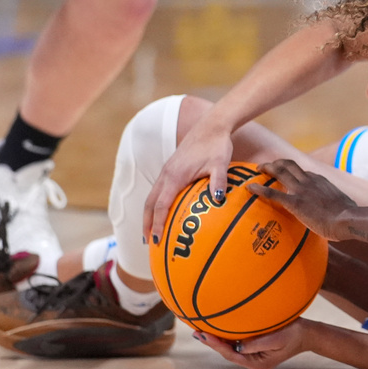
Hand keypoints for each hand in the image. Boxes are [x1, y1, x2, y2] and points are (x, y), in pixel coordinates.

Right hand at [143, 117, 233, 244]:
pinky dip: (156, 203)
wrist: (212, 126)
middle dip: (147, 223)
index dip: (157, 224)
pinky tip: (164, 211)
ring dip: (149, 214)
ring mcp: (167, 171)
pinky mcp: (171, 168)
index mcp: (175, 176)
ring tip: (151, 231)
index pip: (161, 205)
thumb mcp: (221, 164)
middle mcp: (166, 174)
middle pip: (150, 203)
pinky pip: (159, 190)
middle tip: (149, 242)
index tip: (156, 240)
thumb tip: (219, 198)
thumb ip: (219, 181)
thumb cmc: (217, 145)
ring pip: (152, 196)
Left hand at [194, 321, 306, 368]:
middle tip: (196, 332)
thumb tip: (237, 345)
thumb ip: (256, 343)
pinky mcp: (255, 347)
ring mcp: (253, 356)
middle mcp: (252, 362)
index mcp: (256, 364)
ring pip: (230, 348)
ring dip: (217, 339)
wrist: (307, 334)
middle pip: (227, 353)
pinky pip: (237, 342)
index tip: (203, 335)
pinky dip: (227, 335)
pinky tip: (219, 327)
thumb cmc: (294, 334)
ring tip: (201, 330)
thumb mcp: (276, 339)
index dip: (215, 345)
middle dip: (211, 342)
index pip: (230, 354)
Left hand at [250, 159, 358, 240]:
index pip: (302, 171)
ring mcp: (301, 190)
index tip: (284, 173)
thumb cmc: (348, 216)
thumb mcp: (343, 204)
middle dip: (275, 163)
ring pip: (280, 171)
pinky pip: (273, 193)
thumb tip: (341, 210)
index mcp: (319, 180)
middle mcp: (309, 180)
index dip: (291, 170)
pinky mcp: (295, 203)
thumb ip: (336, 203)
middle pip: (288, 164)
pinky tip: (250, 188)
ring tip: (258, 170)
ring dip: (267, 168)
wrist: (347, 219)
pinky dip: (260, 189)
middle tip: (265, 166)